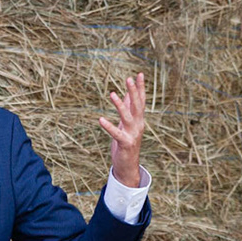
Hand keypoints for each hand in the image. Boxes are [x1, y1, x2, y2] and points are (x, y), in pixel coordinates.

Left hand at [99, 72, 146, 187]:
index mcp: (139, 120)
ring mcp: (133, 134)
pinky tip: (100, 119)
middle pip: (137, 106)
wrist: (128, 166)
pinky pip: (116, 133)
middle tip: (129, 78)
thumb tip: (126, 94)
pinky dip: (108, 126)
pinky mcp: (125, 143)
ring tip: (112, 94)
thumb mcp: (127, 124)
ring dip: (120, 105)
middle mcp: (138, 125)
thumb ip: (128, 110)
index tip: (140, 74)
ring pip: (127, 117)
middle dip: (133, 92)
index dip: (140, 88)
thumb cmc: (126, 143)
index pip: (141, 101)